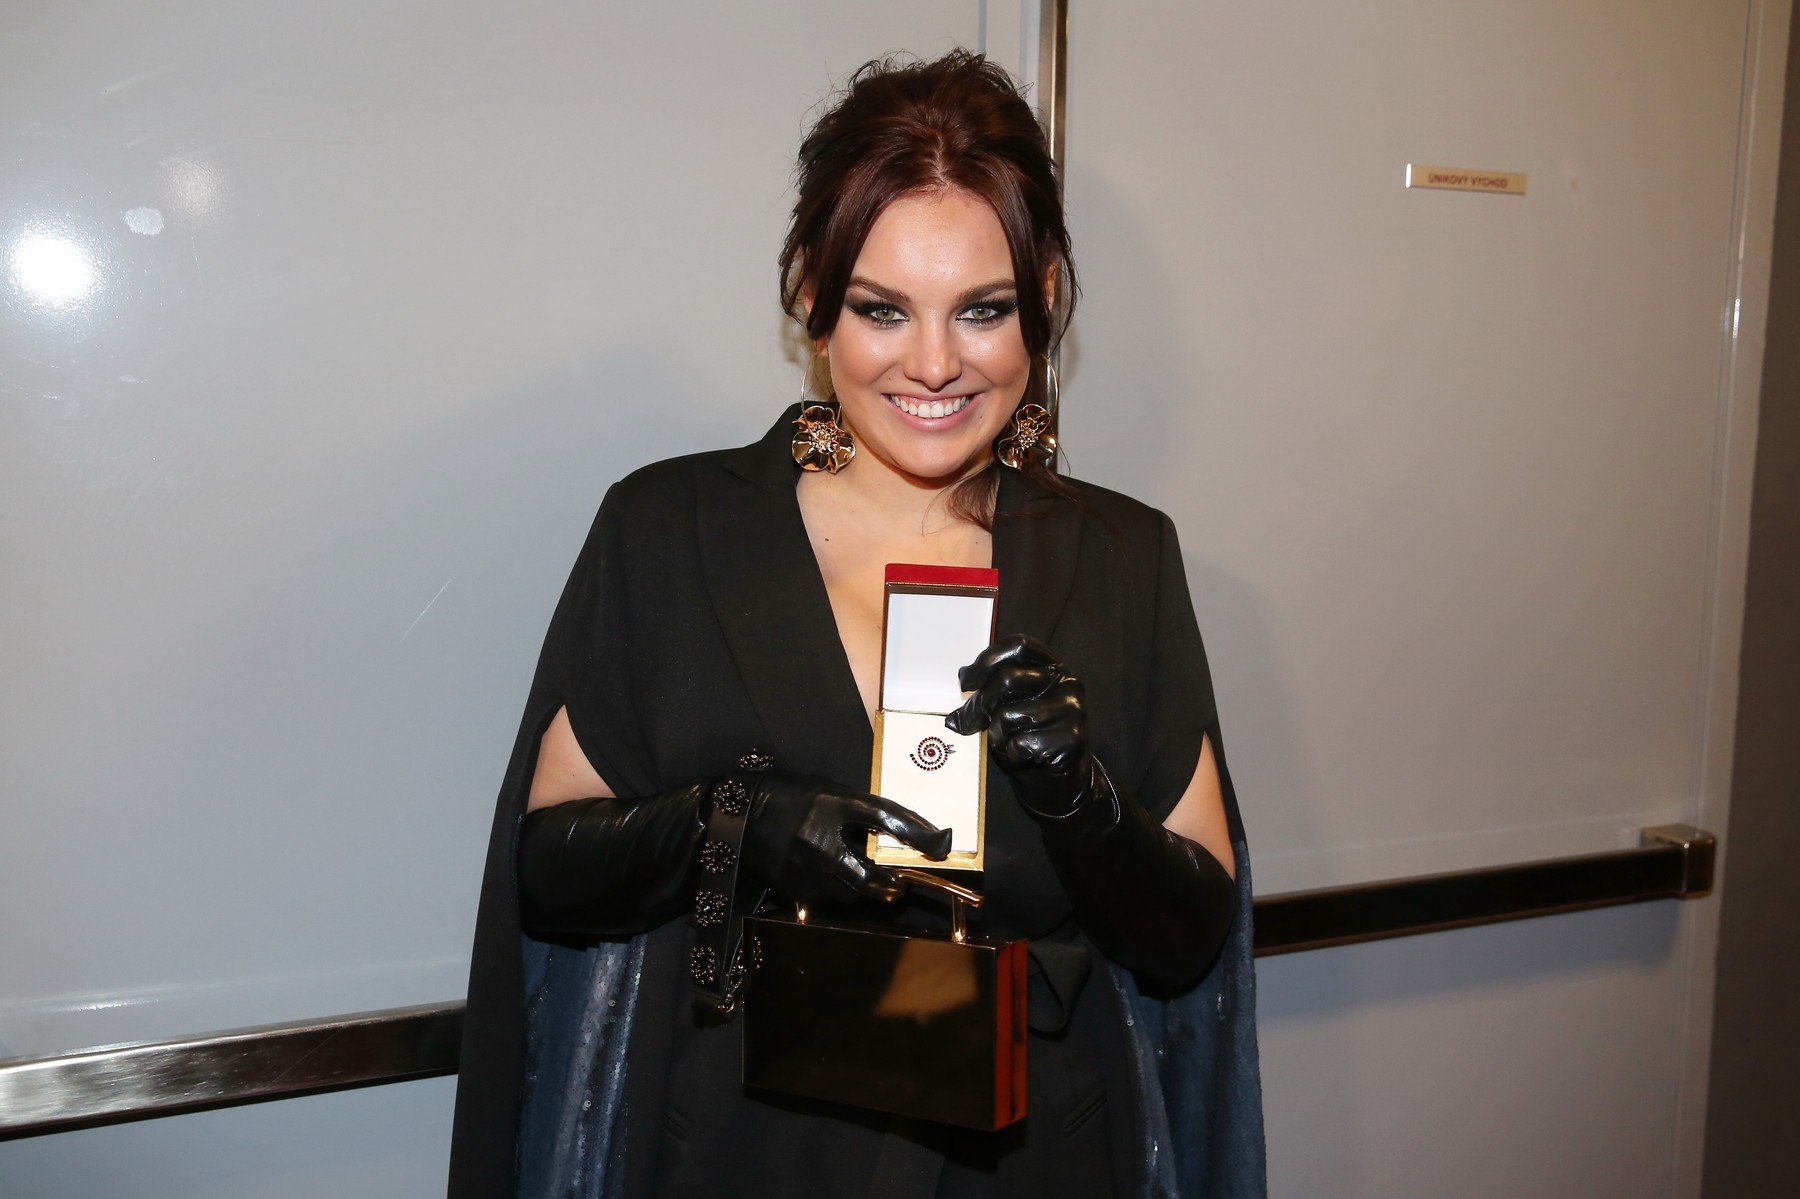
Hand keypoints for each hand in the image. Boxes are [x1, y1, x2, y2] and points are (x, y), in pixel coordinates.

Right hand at [741, 771, 950, 905]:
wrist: (743, 813)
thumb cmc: (792, 797)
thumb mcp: (830, 794)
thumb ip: (860, 811)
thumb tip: (898, 831)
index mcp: (834, 805)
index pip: (886, 817)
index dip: (917, 832)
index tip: (941, 843)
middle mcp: (821, 839)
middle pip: (870, 877)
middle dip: (891, 886)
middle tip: (900, 885)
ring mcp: (806, 867)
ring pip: (851, 893)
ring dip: (864, 890)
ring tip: (864, 878)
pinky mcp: (793, 887)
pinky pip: (829, 898)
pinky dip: (840, 892)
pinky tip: (836, 880)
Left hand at [945, 634, 1093, 818]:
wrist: (1057, 778)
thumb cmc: (1028, 734)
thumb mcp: (1007, 705)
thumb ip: (990, 689)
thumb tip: (963, 680)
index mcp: (1051, 665)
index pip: (1018, 646)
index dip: (987, 659)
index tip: (965, 681)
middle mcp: (1066, 681)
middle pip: (1008, 679)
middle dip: (978, 703)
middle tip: (962, 721)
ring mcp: (1072, 709)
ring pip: (1009, 715)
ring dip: (995, 734)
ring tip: (1003, 742)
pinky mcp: (1071, 738)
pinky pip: (1021, 744)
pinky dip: (1010, 754)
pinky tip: (1021, 757)